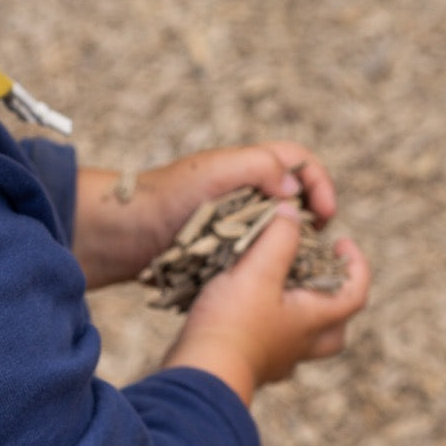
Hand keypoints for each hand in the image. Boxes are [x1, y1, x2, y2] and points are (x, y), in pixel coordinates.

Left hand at [73, 142, 334, 290]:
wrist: (119, 234)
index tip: (327, 215)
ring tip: (297, 269)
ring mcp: (229, 223)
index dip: (319, 183)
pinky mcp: (216, 251)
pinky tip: (269, 283)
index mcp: (246, 167)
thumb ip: (258, 168)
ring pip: (275, 231)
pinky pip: (252, 256)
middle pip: (293, 199)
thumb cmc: (164, 198)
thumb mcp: (214, 173)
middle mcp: (241, 192)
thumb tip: (293, 190)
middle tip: (316, 247)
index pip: (298, 162)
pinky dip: (266, 266)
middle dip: (311, 219)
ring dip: (291, 247)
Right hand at [162, 208, 370, 402]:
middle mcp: (300, 345)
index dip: (357, 264)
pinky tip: (249, 317)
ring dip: (302, 319)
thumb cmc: (233, 322)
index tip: (341, 241)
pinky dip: (269, 331)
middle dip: (335, 301)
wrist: (201, 374)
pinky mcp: (251, 368)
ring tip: (283, 295)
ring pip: (304, 343)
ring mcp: (277, 361)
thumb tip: (291, 213)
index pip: (356, 293)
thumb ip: (279, 237)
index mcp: (313, 319)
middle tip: (319, 277)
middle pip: (336, 329)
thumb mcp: (258, 269)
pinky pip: (272, 351)